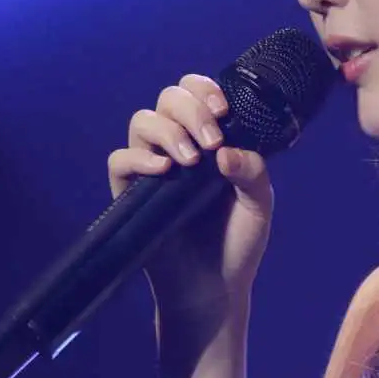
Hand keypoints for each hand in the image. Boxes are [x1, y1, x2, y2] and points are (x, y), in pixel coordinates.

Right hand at [107, 73, 273, 317]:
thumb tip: (226, 150)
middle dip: (191, 108)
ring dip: (168, 130)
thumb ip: (252, 172)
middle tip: (212, 137)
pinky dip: (139, 157)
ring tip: (191, 160)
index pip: (196, 94)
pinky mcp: (130, 194)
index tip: (223, 109)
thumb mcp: (259, 204)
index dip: (204, 89)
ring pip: (142, 121)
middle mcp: (179, 146)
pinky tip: (165, 170)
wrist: (214, 288)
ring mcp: (153, 168)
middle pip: (167, 99)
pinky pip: (119, 159)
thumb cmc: (237, 242)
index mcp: (210, 140)